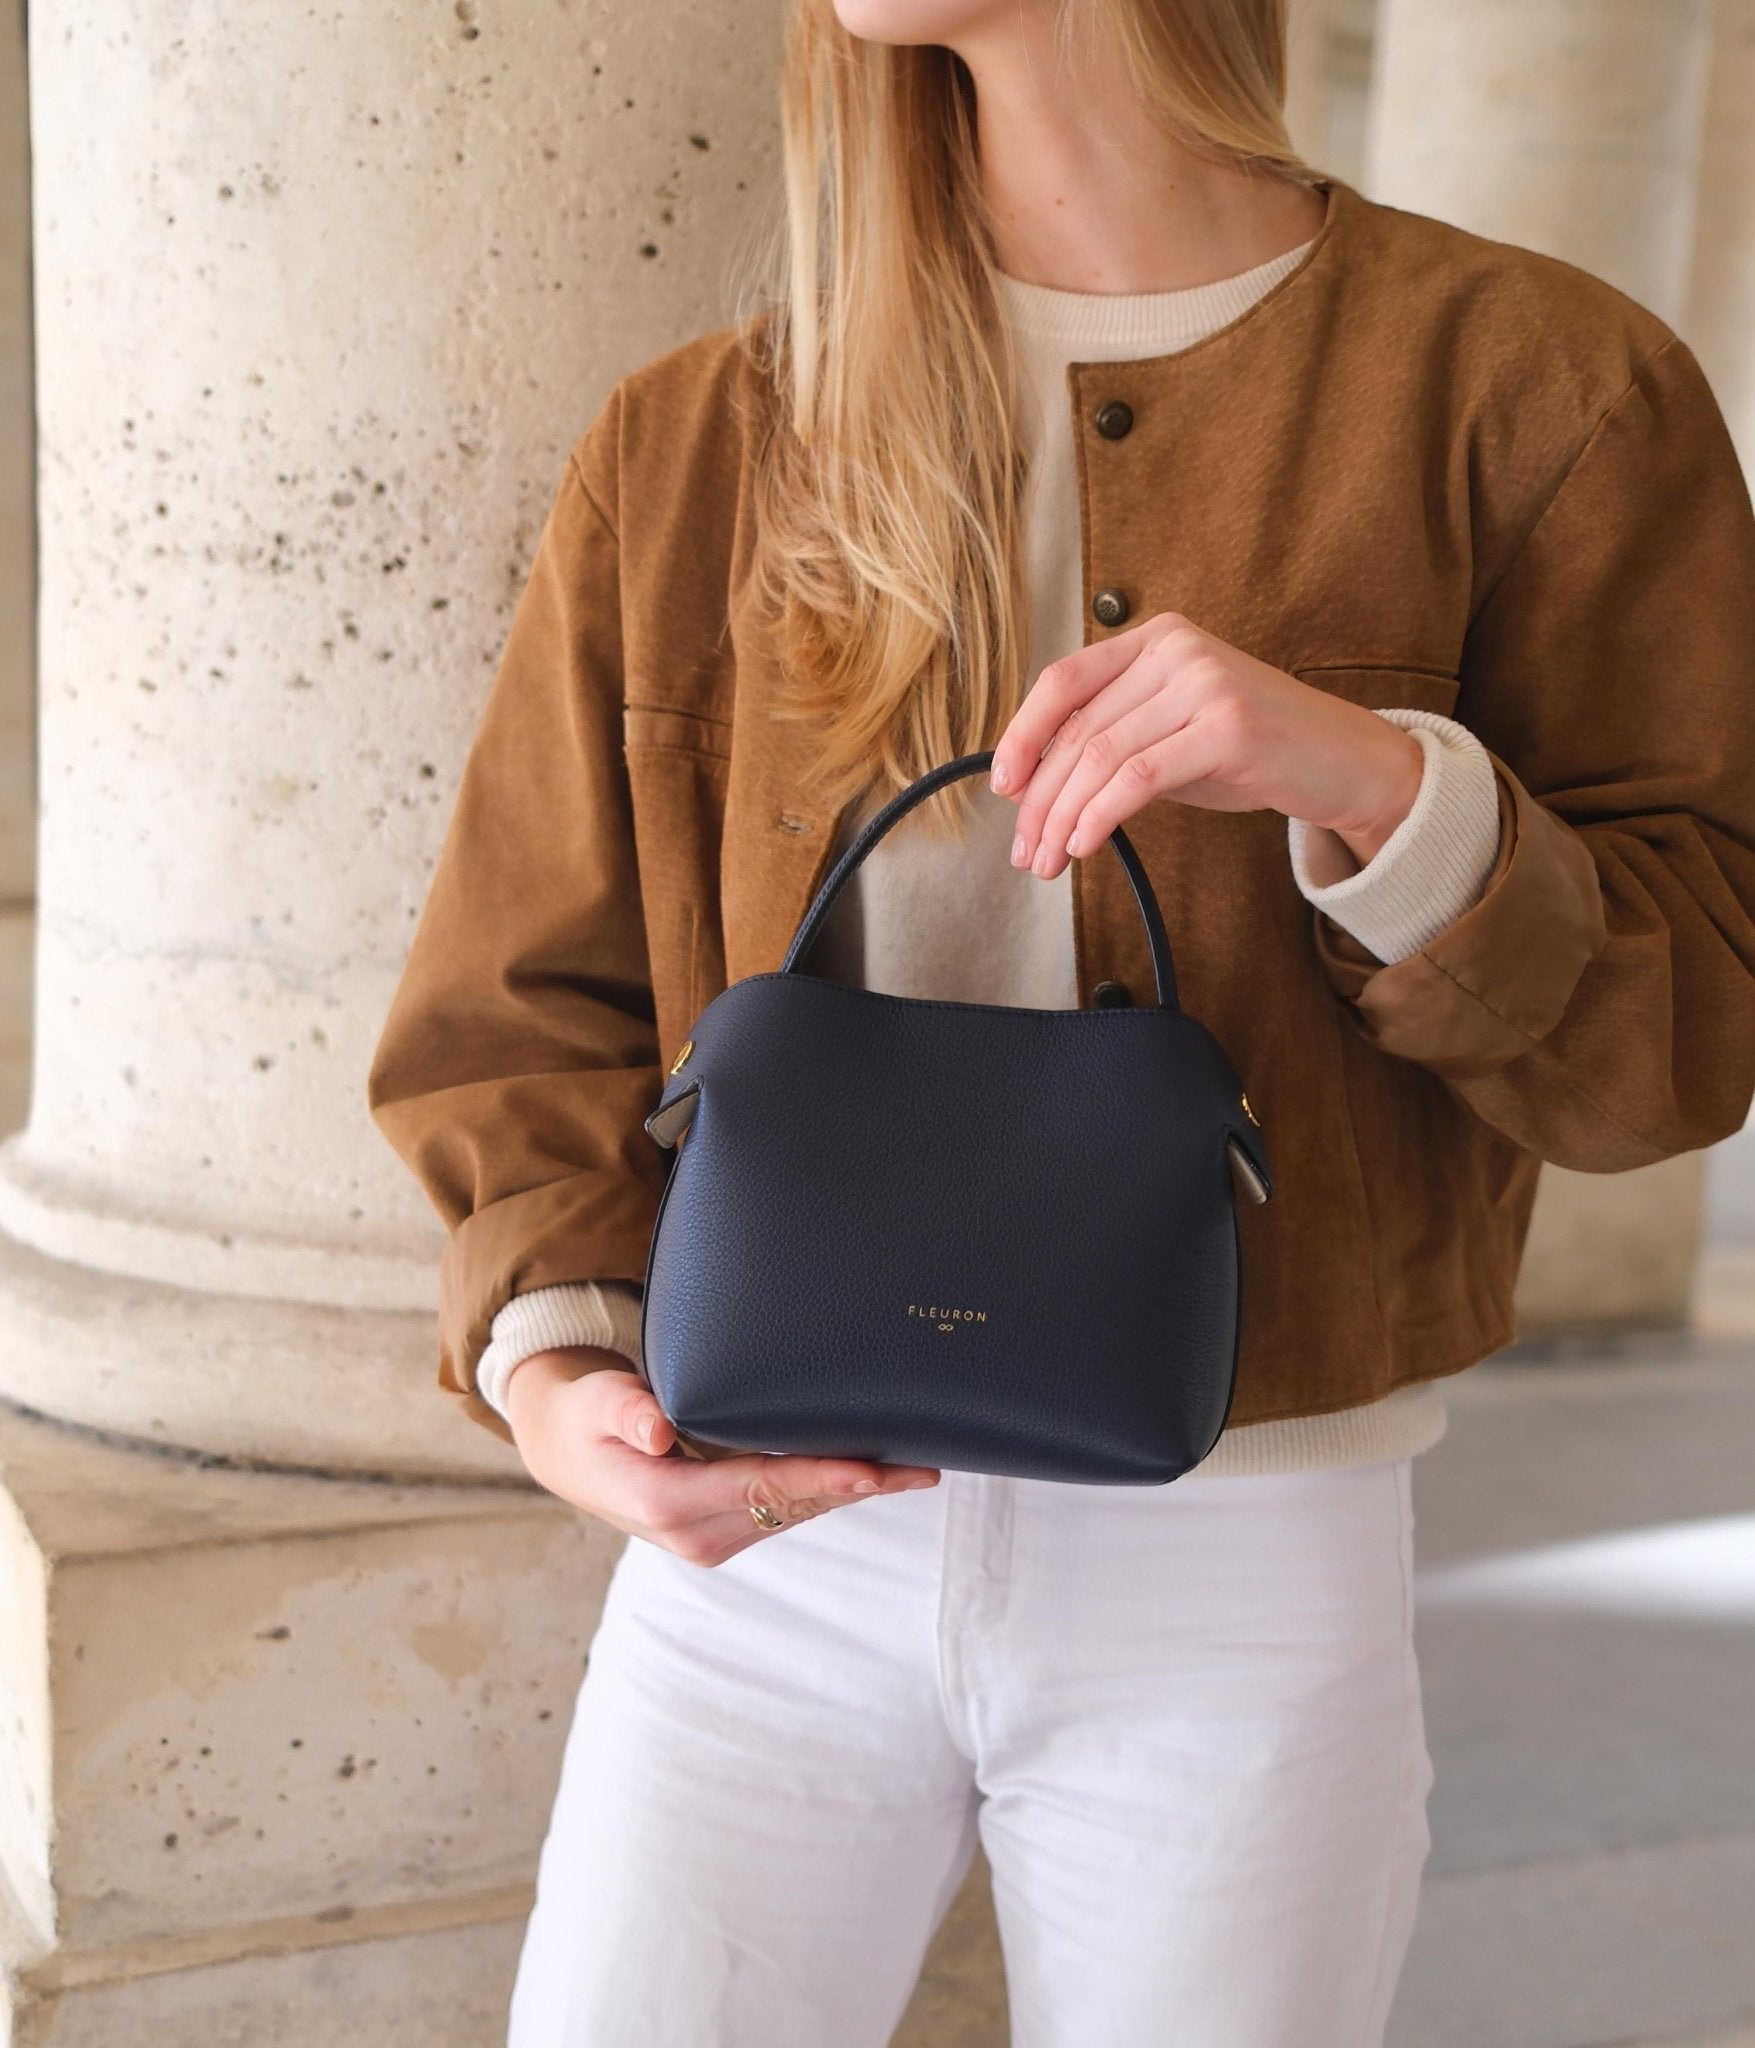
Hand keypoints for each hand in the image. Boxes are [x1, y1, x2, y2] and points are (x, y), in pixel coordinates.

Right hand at [503, 1347, 940, 1567]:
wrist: (569, 1451)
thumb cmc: (584, 1416)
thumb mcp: (593, 1402)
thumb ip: (625, 1410)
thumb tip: (658, 1431)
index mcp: (666, 1503)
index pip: (757, 1488)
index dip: (817, 1479)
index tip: (868, 1470)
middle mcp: (697, 1533)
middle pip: (793, 1506)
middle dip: (859, 1488)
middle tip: (924, 1468)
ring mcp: (714, 1538)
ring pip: (798, 1513)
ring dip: (854, 1494)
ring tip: (916, 1471)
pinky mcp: (726, 1530)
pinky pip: (787, 1511)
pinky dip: (830, 1492)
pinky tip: (871, 1475)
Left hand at [989, 612, 1423, 876]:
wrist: (1344, 761)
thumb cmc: (1254, 750)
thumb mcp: (1173, 730)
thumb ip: (1114, 737)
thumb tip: (1033, 787)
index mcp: (1155, 638)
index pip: (1064, 681)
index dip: (1023, 734)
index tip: (1002, 786)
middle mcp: (1176, 649)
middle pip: (1079, 728)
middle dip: (1041, 797)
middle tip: (1025, 849)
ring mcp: (1203, 683)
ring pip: (1101, 756)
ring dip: (1063, 817)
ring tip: (1048, 859)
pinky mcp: (1227, 727)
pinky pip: (1138, 776)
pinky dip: (1100, 816)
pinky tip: (1084, 845)